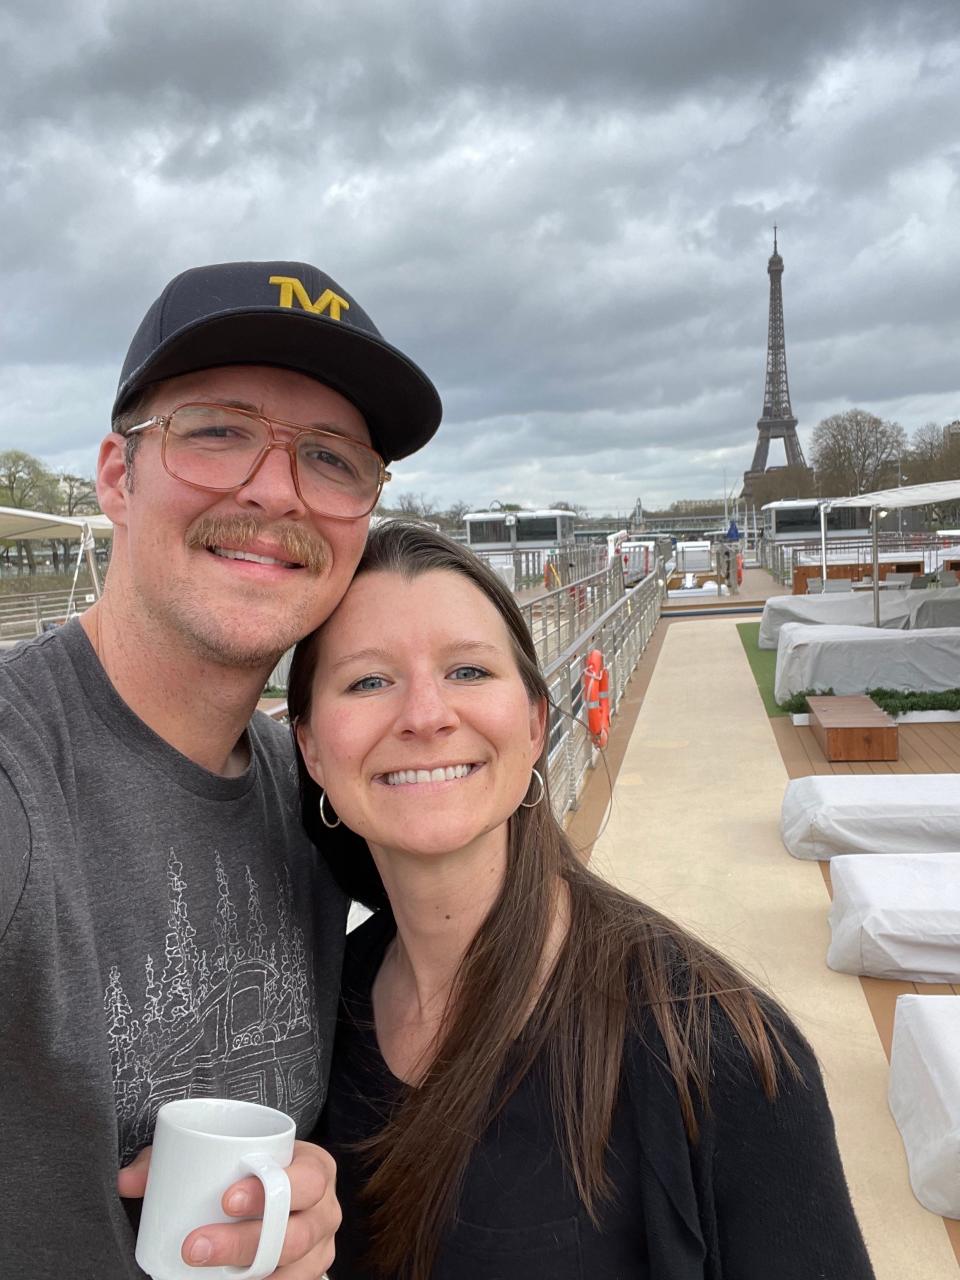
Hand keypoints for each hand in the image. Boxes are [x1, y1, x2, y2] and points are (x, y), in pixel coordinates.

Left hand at [118, 1140, 340, 1276]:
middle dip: (243, 1244)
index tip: (224, 1199)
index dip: (269, 1190)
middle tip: (194, 1246)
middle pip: (294, 1234)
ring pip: (291, 1271)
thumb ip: (173, 1161)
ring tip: (198, 1271)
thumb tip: (126, 1180)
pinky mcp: (309, 1277)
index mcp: (316, 1169)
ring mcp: (320, 1251)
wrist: (279, 1195)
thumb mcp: (221, 1154)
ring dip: (246, 1277)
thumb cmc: (248, 1171)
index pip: (306, 1179)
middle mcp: (326, 1212)